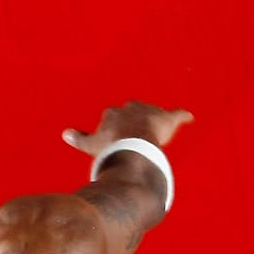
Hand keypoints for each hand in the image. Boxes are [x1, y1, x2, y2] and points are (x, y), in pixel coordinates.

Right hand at [62, 101, 192, 162]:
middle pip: (133, 111)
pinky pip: (177, 115)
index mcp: (114, 112)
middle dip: (134, 120)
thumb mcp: (92, 144)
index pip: (113, 115)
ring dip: (154, 121)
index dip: (115, 127)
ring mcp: (150, 112)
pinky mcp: (167, 119)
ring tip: (158, 130)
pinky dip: (182, 116)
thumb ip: (79, 138)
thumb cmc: (111, 145)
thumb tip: (65, 133)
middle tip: (135, 134)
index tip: (115, 137)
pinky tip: (189, 117)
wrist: (132, 146)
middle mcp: (132, 107)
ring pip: (153, 113)